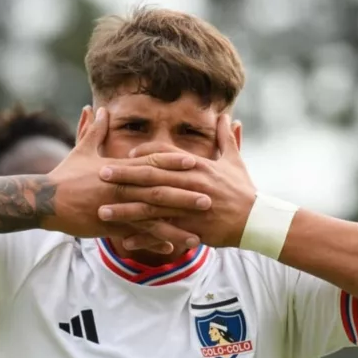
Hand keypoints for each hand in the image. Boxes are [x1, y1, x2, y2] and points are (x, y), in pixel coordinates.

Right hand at [42, 107, 211, 251]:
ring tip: (198, 231)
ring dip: (176, 223)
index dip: (174, 163)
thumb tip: (101, 109)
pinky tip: (173, 247)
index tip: (195, 162)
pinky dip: (154, 240)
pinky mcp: (109, 226)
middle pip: (159, 190)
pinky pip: (136, 235)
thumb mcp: (81, 150)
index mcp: (118, 169)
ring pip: (152, 216)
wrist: (45, 200)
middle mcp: (121, 187)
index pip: (151, 163)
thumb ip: (95, 131)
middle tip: (210, 197)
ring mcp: (116, 208)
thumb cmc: (65, 175)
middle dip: (185, 194)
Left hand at [97, 114, 256, 248]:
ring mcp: (189, 207)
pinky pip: (162, 233)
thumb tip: (227, 116)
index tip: (124, 156)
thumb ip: (226, 138)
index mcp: (197, 166)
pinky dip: (143, 238)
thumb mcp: (235, 161)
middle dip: (124, 176)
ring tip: (103, 211)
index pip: (164, 155)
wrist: (257, 220)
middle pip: (151, 177)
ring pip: (151, 207)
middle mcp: (190, 183)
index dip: (143, 154)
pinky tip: (124, 242)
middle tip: (101, 174)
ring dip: (125, 209)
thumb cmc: (244, 190)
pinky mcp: (191, 228)